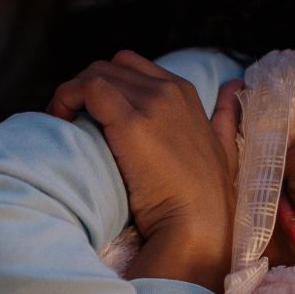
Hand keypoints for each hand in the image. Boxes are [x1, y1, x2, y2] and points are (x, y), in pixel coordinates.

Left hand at [50, 50, 243, 292]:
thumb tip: (234, 86)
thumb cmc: (207, 200)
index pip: (132, 66)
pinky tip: (60, 121)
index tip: (92, 112)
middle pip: (110, 66)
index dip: (107, 84)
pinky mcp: (130, 124)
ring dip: (71, 93)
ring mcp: (151, 104)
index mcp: (185, 93)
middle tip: (70, 118)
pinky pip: (87, 89)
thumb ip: (227, 116)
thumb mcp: (226, 150)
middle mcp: (169, 91)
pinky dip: (66, 98)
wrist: (199, 227)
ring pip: (95, 74)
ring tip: (61, 122)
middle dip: (85, 86)